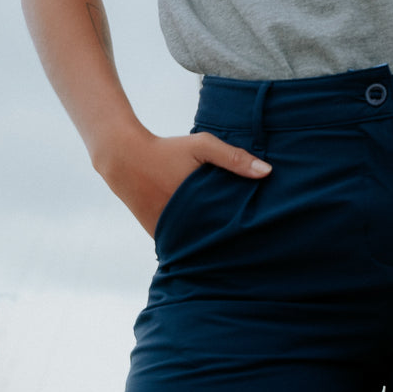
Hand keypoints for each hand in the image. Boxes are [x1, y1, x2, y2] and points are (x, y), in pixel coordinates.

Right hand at [97, 125, 271, 236]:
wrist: (125, 159)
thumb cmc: (168, 149)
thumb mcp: (202, 146)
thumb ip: (234, 158)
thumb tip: (267, 172)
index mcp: (198, 204)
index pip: (230, 227)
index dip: (245, 229)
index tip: (261, 230)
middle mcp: (182, 224)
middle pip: (216, 239)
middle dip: (232, 239)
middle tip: (253, 242)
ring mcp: (168, 232)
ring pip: (198, 244)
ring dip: (212, 243)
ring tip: (234, 245)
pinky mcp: (157, 234)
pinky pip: (181, 243)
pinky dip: (192, 241)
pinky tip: (207, 237)